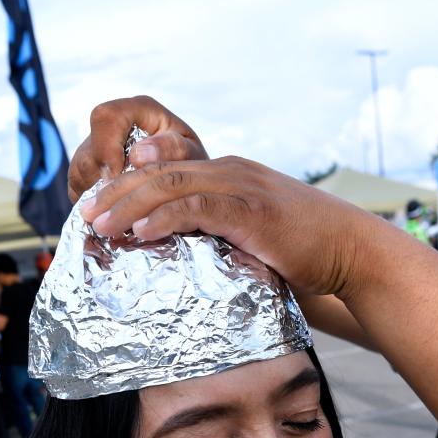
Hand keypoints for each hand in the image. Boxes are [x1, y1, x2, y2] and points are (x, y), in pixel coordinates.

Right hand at [67, 96, 208, 201]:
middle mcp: (111, 126)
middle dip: (106, 183)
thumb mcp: (193, 155)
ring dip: (103, 199)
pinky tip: (119, 213)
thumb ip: (172, 150)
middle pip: (90, 151)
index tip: (119, 176)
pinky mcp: (84, 174)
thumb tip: (138, 155)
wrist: (186, 180)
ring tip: (128, 211)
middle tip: (128, 205)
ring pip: (81, 175)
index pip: (106, 117)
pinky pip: (79, 192)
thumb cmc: (191, 163)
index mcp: (138, 110)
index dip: (107, 148)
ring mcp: (93, 148)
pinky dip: (98, 207)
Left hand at [79, 156, 383, 297]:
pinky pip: (197, 207)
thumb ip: (224, 238)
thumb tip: (193, 265)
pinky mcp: (251, 210)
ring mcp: (241, 187)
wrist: (351, 251)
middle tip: (86, 216)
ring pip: (170, 185)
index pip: (167, 173)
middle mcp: (231, 172)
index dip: (129, 189)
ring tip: (100, 226)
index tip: (103, 211)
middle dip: (118, 193)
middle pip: (159, 173)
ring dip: (129, 204)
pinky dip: (164, 217)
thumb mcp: (257, 237)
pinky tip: (140, 232)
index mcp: (229, 176)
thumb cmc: (308, 252)